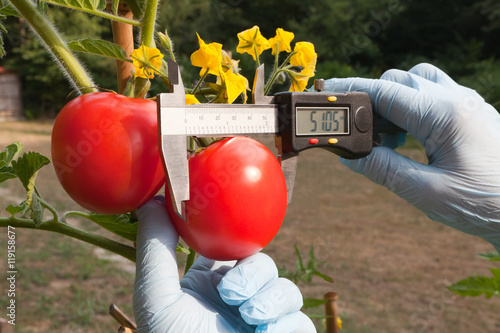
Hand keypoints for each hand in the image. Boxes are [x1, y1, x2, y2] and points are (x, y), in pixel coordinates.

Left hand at [133, 197, 315, 332]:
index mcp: (207, 285)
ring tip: (249, 319)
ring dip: (269, 300)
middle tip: (231, 296)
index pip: (229, 248)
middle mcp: (236, 299)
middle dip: (252, 275)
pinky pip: (300, 321)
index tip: (235, 226)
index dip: (236, 237)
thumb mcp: (157, 298)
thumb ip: (156, 249)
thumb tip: (154, 202)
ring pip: (286, 288)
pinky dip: (284, 325)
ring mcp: (262, 321)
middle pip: (262, 263)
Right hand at [324, 63, 499, 250]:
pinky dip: (412, 107)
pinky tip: (411, 136)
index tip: (326, 96)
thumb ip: (384, 169)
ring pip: (418, 81)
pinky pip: (435, 93)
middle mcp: (456, 99)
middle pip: (399, 80)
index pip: (384, 91)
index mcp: (444, 114)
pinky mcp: (472, 113)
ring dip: (394, 100)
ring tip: (387, 136)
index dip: (350, 93)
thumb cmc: (485, 205)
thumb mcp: (427, 192)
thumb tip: (348, 155)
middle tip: (358, 133)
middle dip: (371, 100)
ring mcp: (467, 103)